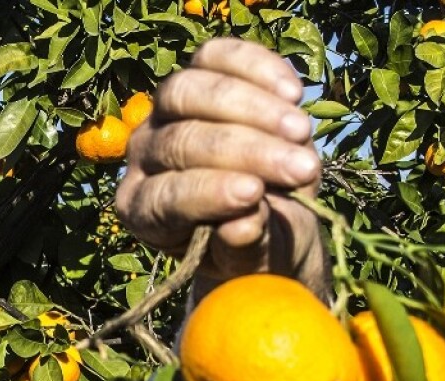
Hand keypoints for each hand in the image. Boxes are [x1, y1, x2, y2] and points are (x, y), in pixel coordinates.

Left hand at [116, 38, 326, 294]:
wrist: (267, 213)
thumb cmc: (252, 244)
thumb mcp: (251, 259)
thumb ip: (244, 246)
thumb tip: (243, 226)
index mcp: (142, 211)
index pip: (165, 196)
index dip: (207, 192)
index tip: (253, 194)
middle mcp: (141, 158)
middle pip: (180, 141)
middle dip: (245, 152)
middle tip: (301, 169)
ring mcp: (162, 111)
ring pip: (190, 91)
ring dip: (254, 109)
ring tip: (303, 133)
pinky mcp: (195, 75)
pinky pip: (216, 57)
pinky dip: (256, 68)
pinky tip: (294, 93)